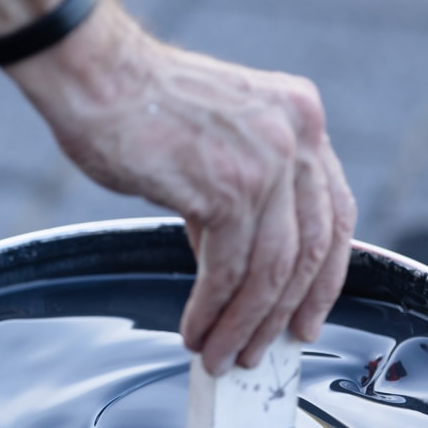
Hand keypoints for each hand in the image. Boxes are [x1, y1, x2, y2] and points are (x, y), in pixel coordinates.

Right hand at [9, 2, 356, 374]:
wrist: (93, 75)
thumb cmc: (137, 103)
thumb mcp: (218, 138)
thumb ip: (244, 189)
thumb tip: (240, 258)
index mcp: (301, 117)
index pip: (334, 212)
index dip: (324, 277)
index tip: (307, 316)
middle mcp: (296, 136)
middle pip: (309, 249)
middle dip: (283, 313)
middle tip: (259, 349)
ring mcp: (267, 162)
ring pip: (271, 270)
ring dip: (243, 323)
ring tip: (219, 352)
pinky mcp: (227, 188)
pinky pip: (229, 271)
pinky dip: (212, 310)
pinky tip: (195, 328)